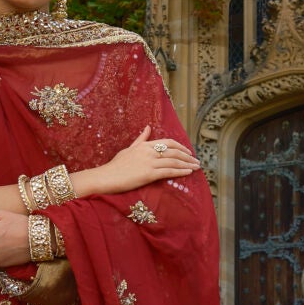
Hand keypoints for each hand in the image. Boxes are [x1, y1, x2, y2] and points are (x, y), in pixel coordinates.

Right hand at [78, 124, 201, 197]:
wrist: (106, 177)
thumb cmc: (116, 165)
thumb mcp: (129, 149)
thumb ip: (141, 139)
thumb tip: (147, 127)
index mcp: (145, 145)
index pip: (168, 143)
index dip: (181, 147)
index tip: (188, 152)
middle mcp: (149, 151)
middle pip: (174, 152)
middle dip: (188, 156)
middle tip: (197, 161)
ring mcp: (149, 162)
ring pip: (174, 161)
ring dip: (187, 164)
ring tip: (196, 167)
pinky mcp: (149, 174)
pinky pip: (169, 172)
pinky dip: (181, 171)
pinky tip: (188, 172)